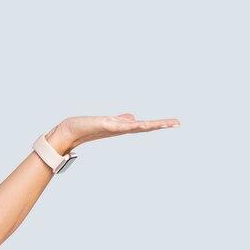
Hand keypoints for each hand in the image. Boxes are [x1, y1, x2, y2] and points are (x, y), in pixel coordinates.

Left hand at [45, 114, 180, 154]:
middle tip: (177, 123)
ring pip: (136, 126)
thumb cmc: (89, 127)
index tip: (176, 122)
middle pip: (145, 126)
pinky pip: (120, 125)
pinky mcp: (105, 125)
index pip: (146, 125)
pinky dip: (130, 125)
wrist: (72, 130)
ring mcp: (114, 128)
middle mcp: (122, 129)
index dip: (160, 124)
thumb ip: (122, 120)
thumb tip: (134, 118)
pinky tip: (139, 123)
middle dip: (161, 125)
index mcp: (124, 127)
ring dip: (150, 125)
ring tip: (164, 123)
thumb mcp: (110, 122)